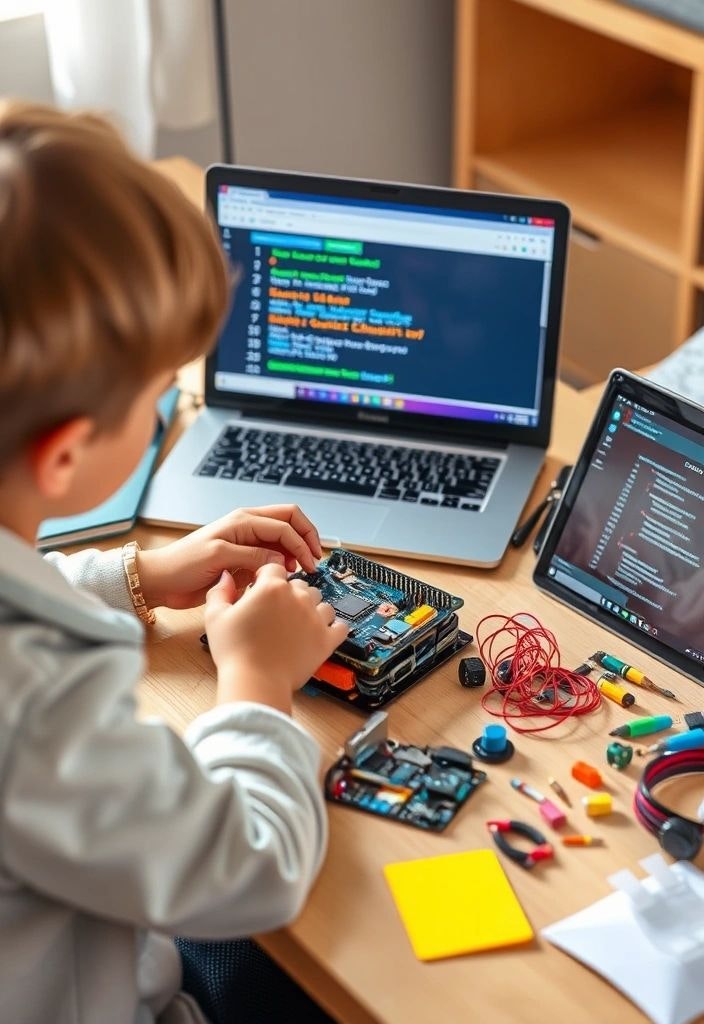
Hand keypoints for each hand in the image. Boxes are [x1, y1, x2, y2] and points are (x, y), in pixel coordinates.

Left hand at [137, 505, 322, 609]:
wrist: (162, 580)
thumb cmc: (183, 564)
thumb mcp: (219, 557)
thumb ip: (252, 556)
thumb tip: (281, 560)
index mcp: (243, 520)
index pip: (285, 524)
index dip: (301, 542)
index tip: (310, 564)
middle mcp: (248, 527)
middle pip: (290, 522)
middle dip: (306, 539)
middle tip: (314, 561)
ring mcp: (247, 542)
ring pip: (283, 538)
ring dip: (295, 551)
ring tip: (299, 572)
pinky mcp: (244, 558)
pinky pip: (272, 555)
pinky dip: (283, 563)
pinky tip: (283, 576)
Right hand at [205, 564, 348, 713]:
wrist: (255, 682)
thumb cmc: (233, 650)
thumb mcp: (215, 616)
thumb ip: (220, 591)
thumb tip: (227, 576)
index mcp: (272, 587)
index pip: (274, 569)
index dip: (266, 578)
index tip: (260, 590)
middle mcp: (298, 598)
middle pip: (300, 585)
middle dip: (290, 594)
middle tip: (277, 612)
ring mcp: (315, 618)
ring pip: (322, 603)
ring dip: (312, 608)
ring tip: (299, 623)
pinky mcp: (327, 640)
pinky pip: (341, 626)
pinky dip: (334, 628)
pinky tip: (322, 632)